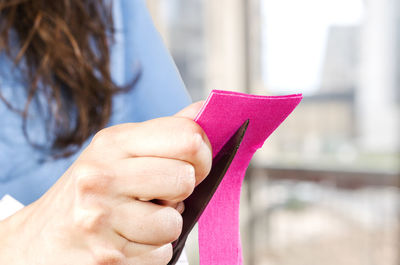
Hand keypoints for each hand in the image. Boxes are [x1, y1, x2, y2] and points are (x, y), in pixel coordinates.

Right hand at [0, 102, 211, 264]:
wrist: (41, 238)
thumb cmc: (91, 190)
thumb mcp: (120, 151)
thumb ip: (165, 133)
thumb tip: (205, 109)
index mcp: (114, 142)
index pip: (187, 137)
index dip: (203, 154)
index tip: (195, 164)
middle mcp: (102, 176)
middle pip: (185, 179)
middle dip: (181, 192)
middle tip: (161, 195)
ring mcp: (100, 218)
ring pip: (174, 224)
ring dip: (164, 227)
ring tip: (138, 221)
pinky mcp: (106, 257)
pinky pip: (161, 254)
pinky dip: (151, 252)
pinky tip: (127, 241)